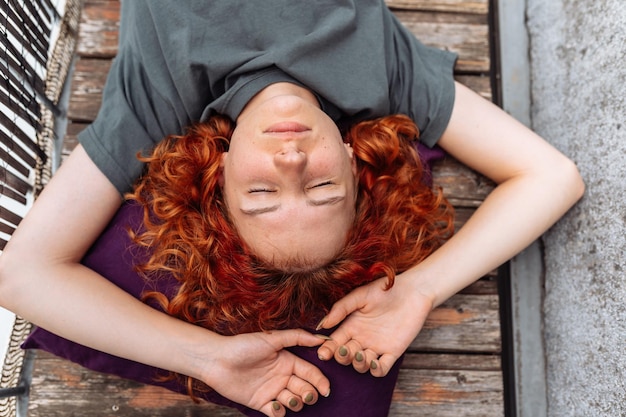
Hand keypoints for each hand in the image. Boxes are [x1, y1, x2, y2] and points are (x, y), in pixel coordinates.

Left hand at [200, 329, 330, 416]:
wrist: (217, 360)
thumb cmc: (244, 346)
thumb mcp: (272, 338)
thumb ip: (297, 337)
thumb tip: (320, 338)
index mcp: (287, 361)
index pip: (310, 372)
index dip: (320, 381)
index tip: (326, 389)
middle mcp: (282, 376)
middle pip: (305, 389)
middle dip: (310, 394)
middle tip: (306, 395)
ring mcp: (272, 390)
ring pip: (294, 402)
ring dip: (296, 403)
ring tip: (290, 399)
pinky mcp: (261, 402)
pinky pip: (276, 412)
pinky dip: (279, 412)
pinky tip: (274, 405)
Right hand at [316, 273, 433, 376]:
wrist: (413, 290)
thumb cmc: (385, 289)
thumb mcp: (360, 296)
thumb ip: (341, 309)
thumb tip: (322, 325)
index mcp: (351, 326)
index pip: (335, 341)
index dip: (327, 349)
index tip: (322, 352)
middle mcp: (361, 339)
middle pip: (346, 356)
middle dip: (342, 357)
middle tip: (344, 350)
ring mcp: (377, 347)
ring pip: (361, 365)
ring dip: (358, 364)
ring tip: (360, 354)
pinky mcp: (393, 352)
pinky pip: (381, 368)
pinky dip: (375, 370)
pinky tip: (373, 362)